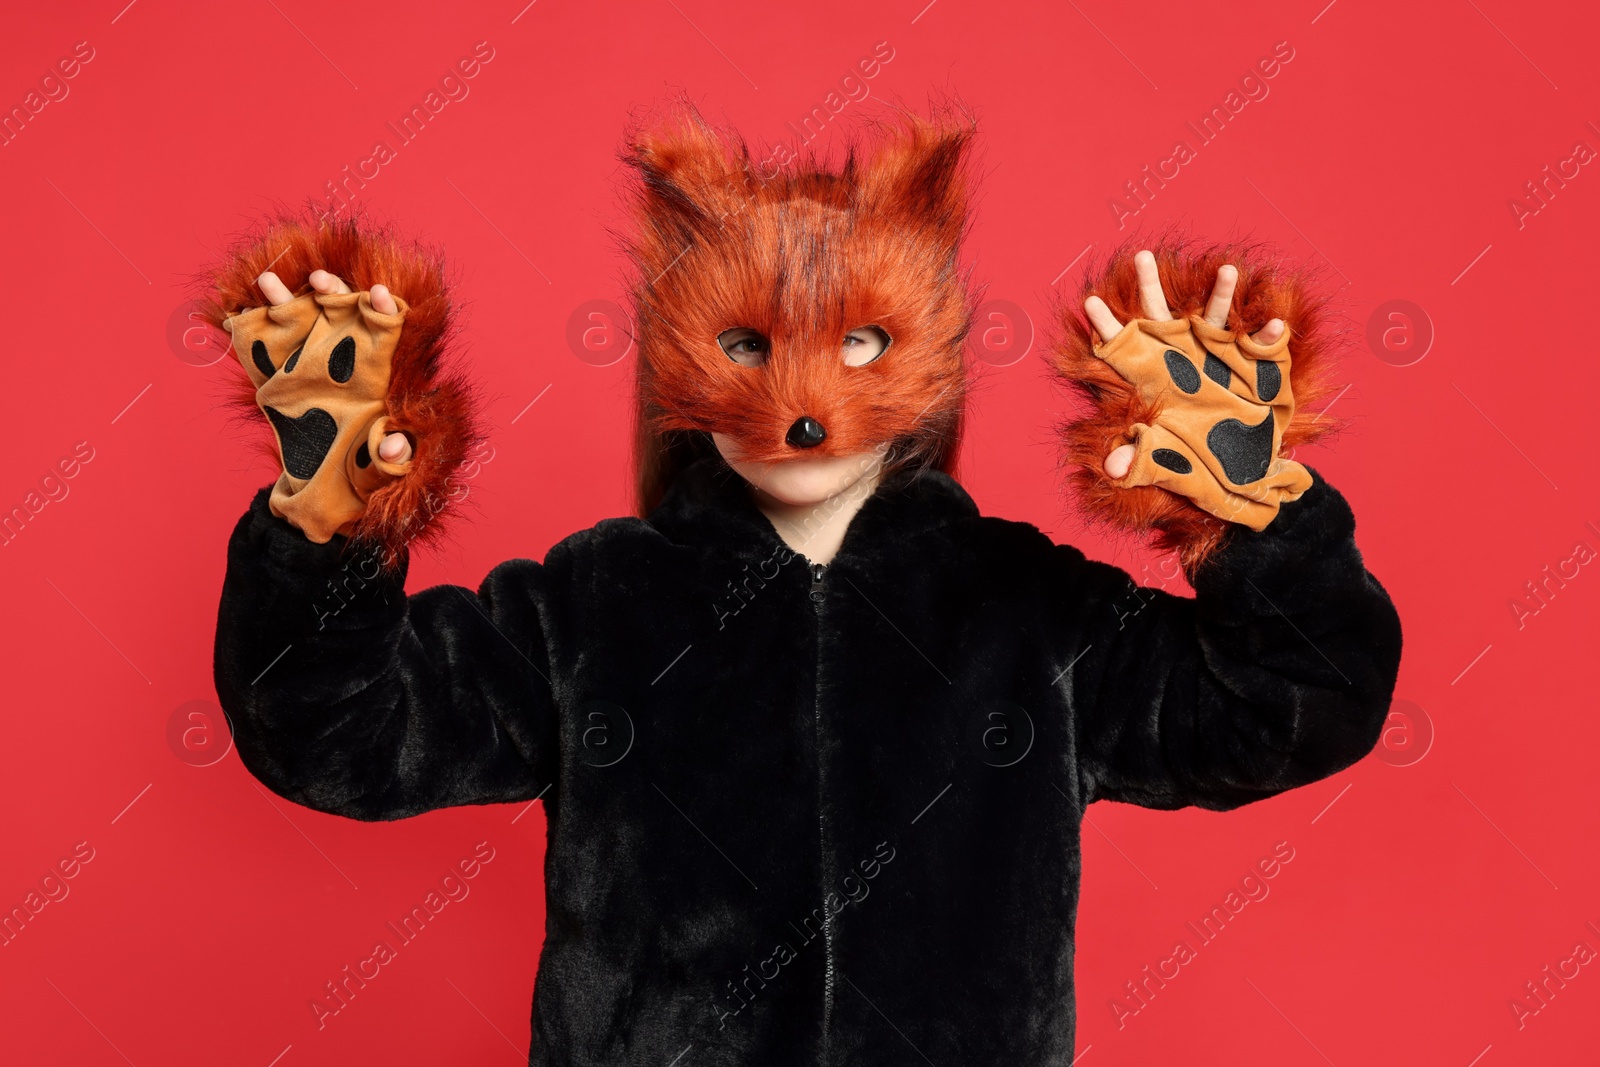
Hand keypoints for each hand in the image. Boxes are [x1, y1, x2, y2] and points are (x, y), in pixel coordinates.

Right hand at [256, 269, 412, 464]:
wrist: (325, 476)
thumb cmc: (364, 465)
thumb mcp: (381, 463)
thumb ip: (391, 455)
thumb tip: (393, 448)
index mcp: (375, 368)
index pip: (385, 327)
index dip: (383, 308)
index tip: (379, 294)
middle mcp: (341, 353)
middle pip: (341, 308)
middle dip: (333, 288)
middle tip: (320, 280)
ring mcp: (307, 358)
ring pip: (298, 316)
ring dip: (283, 295)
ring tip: (267, 281)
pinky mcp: (276, 372)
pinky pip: (260, 342)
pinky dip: (246, 325)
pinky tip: (233, 313)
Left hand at [1085, 251, 1281, 478]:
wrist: (1236, 465)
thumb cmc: (1192, 457)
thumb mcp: (1163, 461)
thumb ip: (1136, 460)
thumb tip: (1112, 469)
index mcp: (1150, 375)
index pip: (1120, 345)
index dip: (1106, 325)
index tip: (1090, 302)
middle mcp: (1178, 355)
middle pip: (1156, 314)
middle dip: (1148, 285)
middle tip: (1141, 256)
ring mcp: (1213, 354)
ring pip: (1211, 316)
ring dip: (1221, 293)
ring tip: (1228, 270)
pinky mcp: (1249, 363)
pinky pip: (1259, 344)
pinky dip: (1267, 335)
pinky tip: (1274, 326)